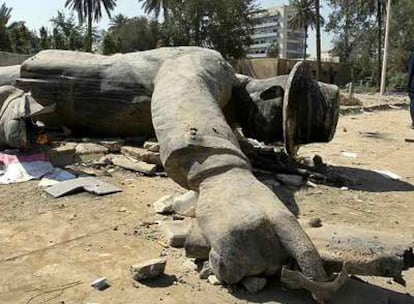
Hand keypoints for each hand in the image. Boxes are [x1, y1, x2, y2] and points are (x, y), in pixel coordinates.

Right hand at [196, 167, 327, 283]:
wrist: (221, 179)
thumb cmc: (250, 198)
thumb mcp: (274, 209)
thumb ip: (279, 243)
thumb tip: (262, 282)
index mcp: (282, 220)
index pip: (305, 253)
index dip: (314, 277)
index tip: (320, 299)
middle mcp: (266, 233)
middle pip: (275, 269)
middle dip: (266, 262)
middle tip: (252, 235)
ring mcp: (244, 242)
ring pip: (252, 276)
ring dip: (244, 266)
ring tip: (236, 237)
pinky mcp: (223, 249)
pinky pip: (230, 277)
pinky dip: (225, 268)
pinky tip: (222, 245)